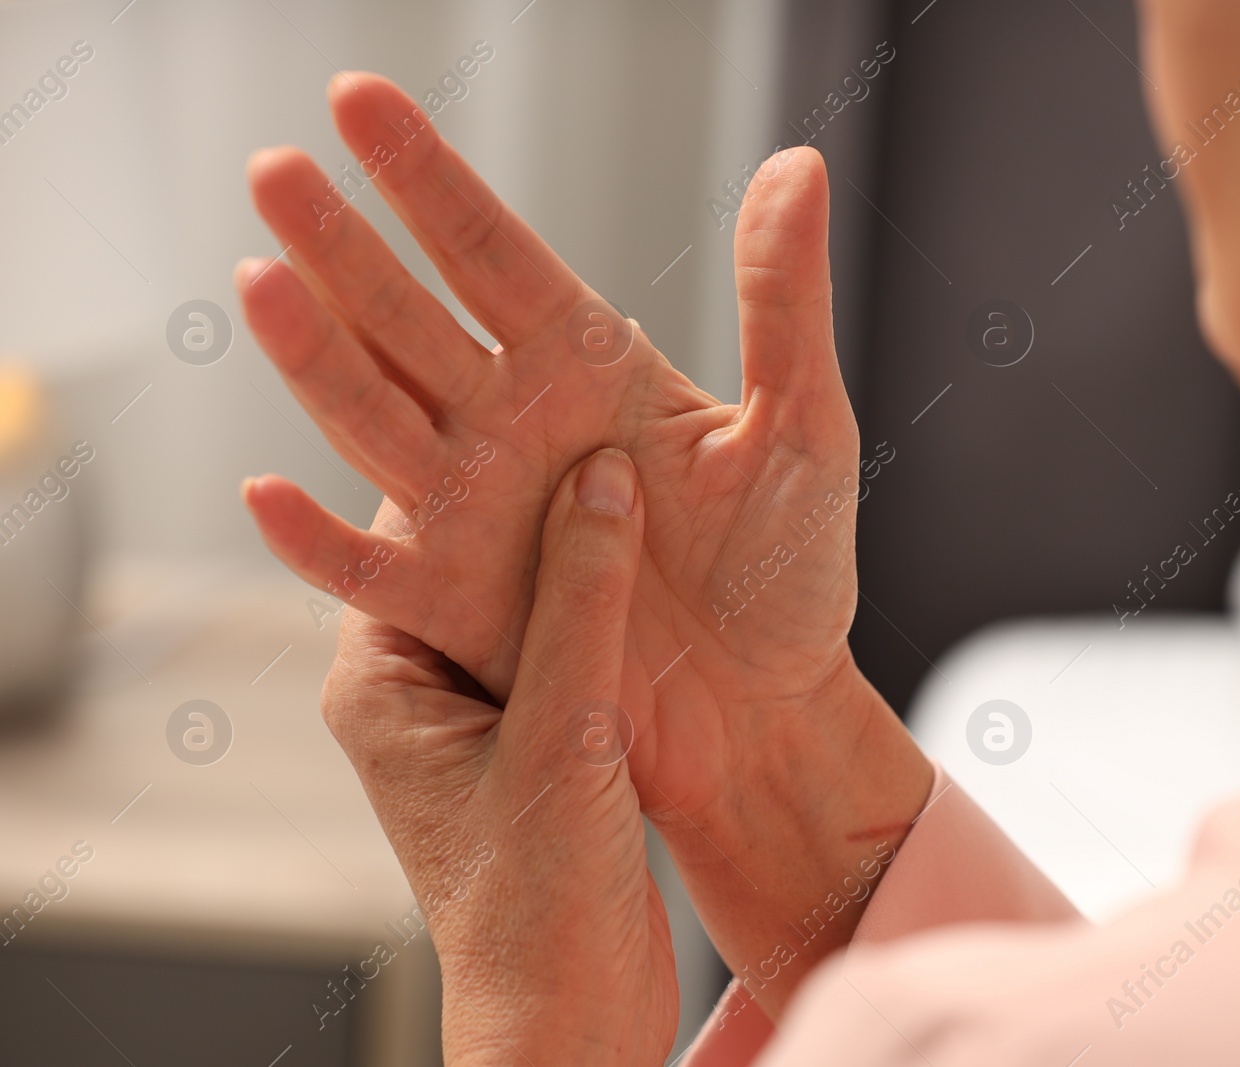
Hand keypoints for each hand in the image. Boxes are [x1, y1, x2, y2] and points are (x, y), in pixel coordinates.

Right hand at [240, 73, 931, 1015]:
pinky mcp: (459, 606)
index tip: (357, 99)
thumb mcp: (805, 428)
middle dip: (343, 246)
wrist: (769, 706)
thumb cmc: (792, 570)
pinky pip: (372, 573)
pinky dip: (317, 544)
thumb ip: (784, 303)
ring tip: (261, 283)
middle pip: (408, 319)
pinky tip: (265, 494)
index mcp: (587, 367)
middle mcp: (513, 425)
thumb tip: (795, 163)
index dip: (426, 179)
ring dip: (317, 360)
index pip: (490, 252)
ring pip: (376, 420)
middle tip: (274, 171)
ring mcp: (477, 511)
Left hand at [309, 449, 675, 1065]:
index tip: (526, 387)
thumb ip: (582, 604)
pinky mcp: (535, 737)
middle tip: (592, 409)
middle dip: (532, 489)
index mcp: (383, 679)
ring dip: (582, 543)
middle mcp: (419, 687)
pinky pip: (570, 638)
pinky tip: (658, 561)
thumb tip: (600, 480)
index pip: (408, 526)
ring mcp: (479, 712)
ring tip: (637, 468)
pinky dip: (610, 600)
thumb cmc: (536, 909)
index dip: (468, 453)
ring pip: (528, 592)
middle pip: (470, 550)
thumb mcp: (564, 735)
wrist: (568, 1019)